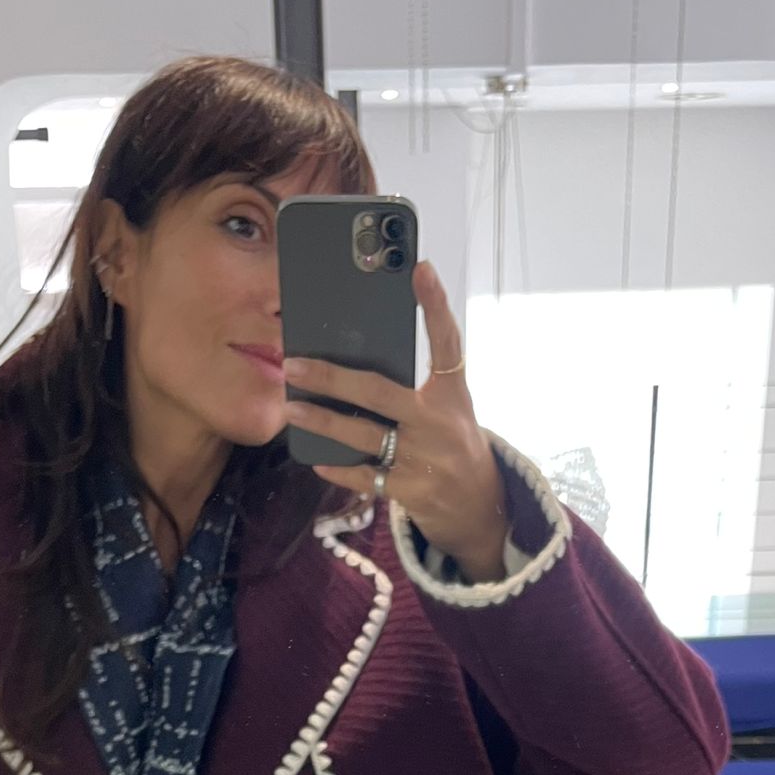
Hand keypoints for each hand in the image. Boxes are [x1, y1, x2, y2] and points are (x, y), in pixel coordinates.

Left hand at [283, 262, 509, 582]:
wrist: (481, 507)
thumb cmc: (452, 445)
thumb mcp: (447, 409)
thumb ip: (414, 387)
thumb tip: (353, 364)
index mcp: (452, 393)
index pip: (446, 342)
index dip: (435, 304)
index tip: (420, 267)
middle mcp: (440, 422)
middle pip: (378, 391)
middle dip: (331, 378)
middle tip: (293, 364)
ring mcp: (427, 458)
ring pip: (364, 436)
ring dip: (323, 422)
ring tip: (292, 410)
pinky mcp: (413, 492)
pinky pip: (366, 477)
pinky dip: (340, 470)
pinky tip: (316, 460)